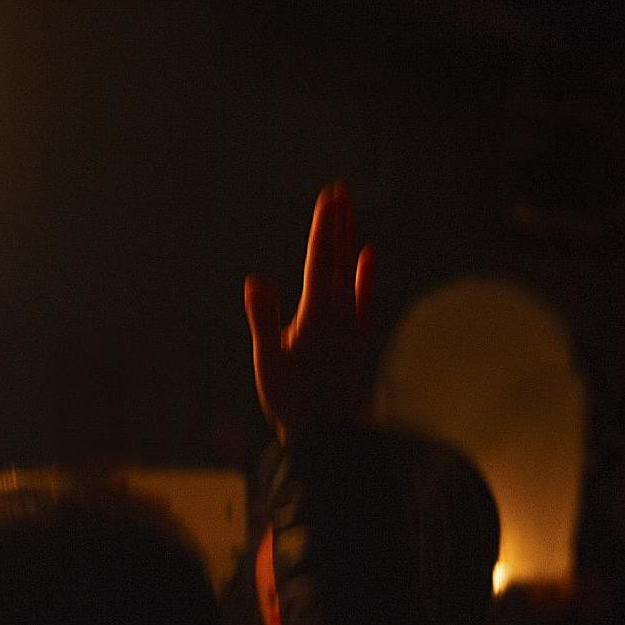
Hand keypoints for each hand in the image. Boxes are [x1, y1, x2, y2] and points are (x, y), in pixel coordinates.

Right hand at [244, 182, 376, 444]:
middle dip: (339, 221)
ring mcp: (351, 323)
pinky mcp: (357, 336)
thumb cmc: (291, 401)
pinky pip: (364, 296)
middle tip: (341, 188)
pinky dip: (366, 273)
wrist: (329, 436)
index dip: (323, 227)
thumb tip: (255, 281)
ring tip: (349, 209)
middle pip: (340, 256)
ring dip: (349, 237)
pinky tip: (369, 254)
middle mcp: (339, 313)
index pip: (320, 259)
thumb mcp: (268, 361)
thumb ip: (263, 320)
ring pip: (351, 270)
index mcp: (316, 314)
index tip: (327, 197)